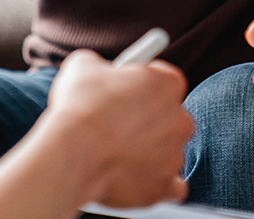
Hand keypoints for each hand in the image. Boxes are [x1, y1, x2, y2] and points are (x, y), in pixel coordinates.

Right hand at [37, 49, 191, 208]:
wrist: (73, 152)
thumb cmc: (80, 106)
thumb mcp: (83, 65)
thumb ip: (100, 67)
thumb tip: (96, 71)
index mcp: (166, 84)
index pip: (163, 79)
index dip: (141, 85)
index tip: (125, 91)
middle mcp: (179, 119)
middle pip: (169, 117)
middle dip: (147, 120)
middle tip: (118, 124)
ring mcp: (174, 155)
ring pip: (166, 151)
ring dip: (147, 152)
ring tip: (112, 153)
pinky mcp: (163, 187)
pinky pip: (171, 187)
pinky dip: (155, 183)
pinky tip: (134, 177)